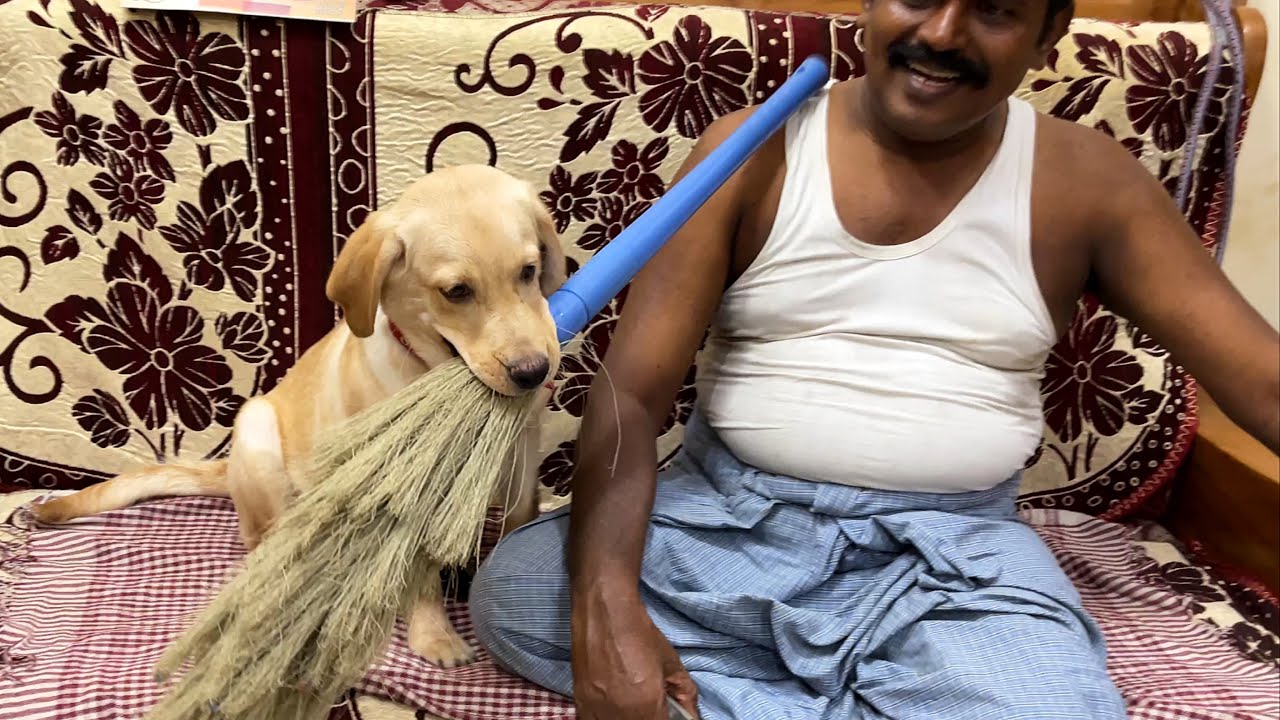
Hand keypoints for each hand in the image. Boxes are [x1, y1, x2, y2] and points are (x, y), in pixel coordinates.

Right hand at [571, 590, 698, 719]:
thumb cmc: (640, 635)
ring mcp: (596, 710)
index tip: (664, 712)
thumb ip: (686, 697)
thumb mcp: (672, 665)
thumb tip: (692, 717)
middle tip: (651, 707)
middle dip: (648, 718)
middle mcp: (621, 713)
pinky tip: (613, 707)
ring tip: (633, 705)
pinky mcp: (580, 703)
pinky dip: (606, 718)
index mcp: (648, 705)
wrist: (605, 613)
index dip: (664, 719)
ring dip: (627, 718)